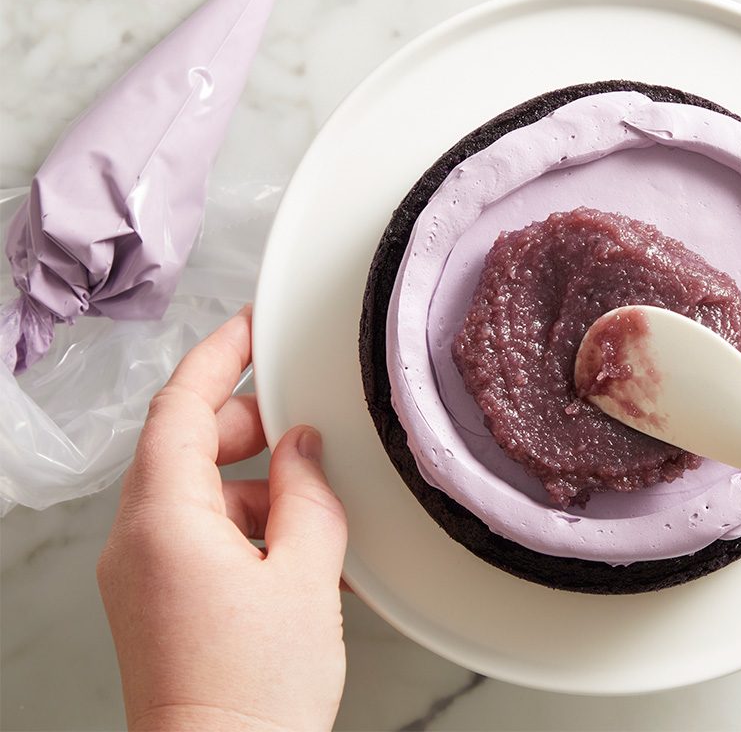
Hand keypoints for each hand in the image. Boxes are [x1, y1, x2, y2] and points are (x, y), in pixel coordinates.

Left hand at [97, 307, 347, 731]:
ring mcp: (142, 574)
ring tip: (320, 508)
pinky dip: (249, 525)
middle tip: (307, 421)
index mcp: (166, 521)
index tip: (253, 326)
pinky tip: (302, 551)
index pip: (181, 407)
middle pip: (186, 445)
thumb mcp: (306, 577)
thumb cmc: (255, 695)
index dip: (220, 356)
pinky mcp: (157, 601)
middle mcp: (137, 541)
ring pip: (197, 491)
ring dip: (258, 484)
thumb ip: (309, 495)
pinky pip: (198, 534)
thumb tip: (305, 449)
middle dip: (250, 425)